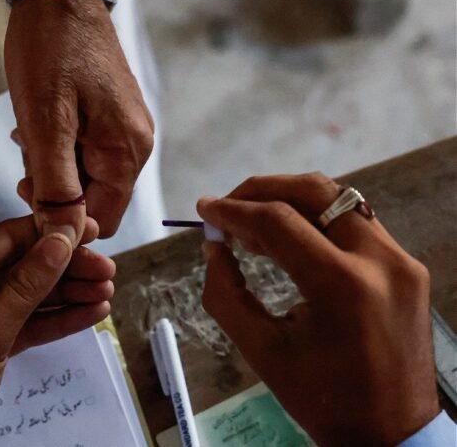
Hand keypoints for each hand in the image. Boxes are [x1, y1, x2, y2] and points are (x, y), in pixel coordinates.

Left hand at [0, 216, 113, 446]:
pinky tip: (90, 314)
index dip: (50, 233)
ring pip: (28, 294)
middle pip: (21, 265)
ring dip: (67, 293)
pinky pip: (25, 321)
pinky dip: (55, 318)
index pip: (6, 239)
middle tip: (108, 270)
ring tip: (107, 292)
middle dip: (65, 268)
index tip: (91, 232)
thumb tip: (60, 241)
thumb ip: (27, 285)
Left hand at [5, 0, 153, 245]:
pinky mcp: (111, 120)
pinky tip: (40, 126)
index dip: (64, 220)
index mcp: (126, 151)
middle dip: (55, 189)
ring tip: (31, 134)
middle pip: (94, 200)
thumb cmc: (51, 50)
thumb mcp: (44, 122)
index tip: (31, 193)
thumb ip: (55, 183)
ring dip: (52, 168)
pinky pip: (85, 154)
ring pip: (86, 178)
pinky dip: (58, 149)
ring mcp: (125, 132)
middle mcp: (134, 147)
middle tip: (27, 156)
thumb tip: (63, 233)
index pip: (101, 220)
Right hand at [197, 173, 438, 445]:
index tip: (203, 211)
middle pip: (314, 191)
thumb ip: (226, 293)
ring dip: (290, 202)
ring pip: (339, 200)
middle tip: (227, 206)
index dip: (232, 211)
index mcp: (342, 286)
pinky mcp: (408, 267)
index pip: (277, 222)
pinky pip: (356, 224)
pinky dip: (317, 221)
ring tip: (253, 225)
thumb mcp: (261, 350)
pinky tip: (291, 239)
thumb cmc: (321, 399)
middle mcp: (380, 261)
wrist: (391, 433)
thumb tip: (212, 247)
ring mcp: (401, 260)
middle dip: (261, 190)